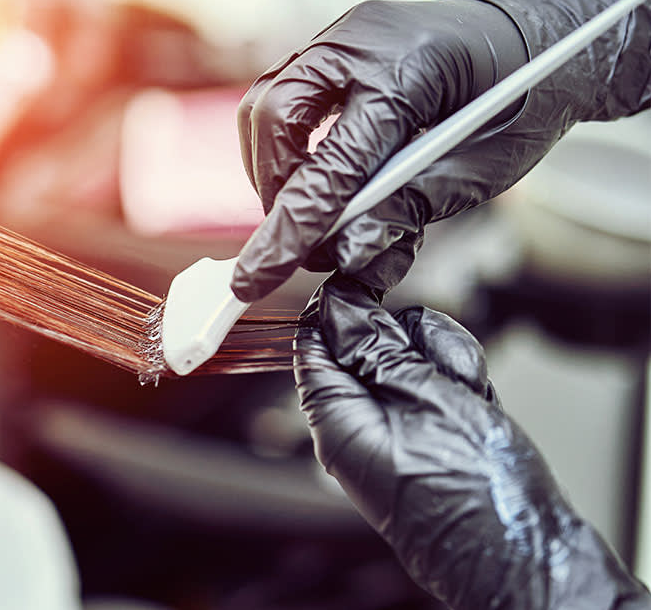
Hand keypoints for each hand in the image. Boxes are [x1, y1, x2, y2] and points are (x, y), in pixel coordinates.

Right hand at [230, 0, 650, 300]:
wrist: (540, 41)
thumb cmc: (522, 100)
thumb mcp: (478, 173)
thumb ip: (405, 212)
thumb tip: (342, 251)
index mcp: (409, 73)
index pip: (330, 165)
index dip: (291, 229)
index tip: (256, 277)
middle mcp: (362, 43)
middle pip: (274, 119)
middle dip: (276, 190)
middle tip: (297, 237)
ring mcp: (343, 37)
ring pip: (266, 105)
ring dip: (275, 168)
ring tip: (307, 208)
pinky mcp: (335, 45)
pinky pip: (282, 95)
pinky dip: (287, 144)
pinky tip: (314, 172)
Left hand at [293, 273, 649, 609]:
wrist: (524, 551)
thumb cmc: (475, 491)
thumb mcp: (425, 398)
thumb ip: (377, 350)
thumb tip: (338, 310)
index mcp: (337, 420)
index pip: (313, 345)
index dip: (339, 310)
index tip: (372, 286)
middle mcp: (357, 427)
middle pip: (366, 346)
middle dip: (409, 343)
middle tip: (441, 369)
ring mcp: (394, 432)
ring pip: (408, 362)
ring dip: (441, 363)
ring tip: (466, 393)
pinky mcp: (426, 436)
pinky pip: (432, 390)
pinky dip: (457, 386)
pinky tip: (476, 404)